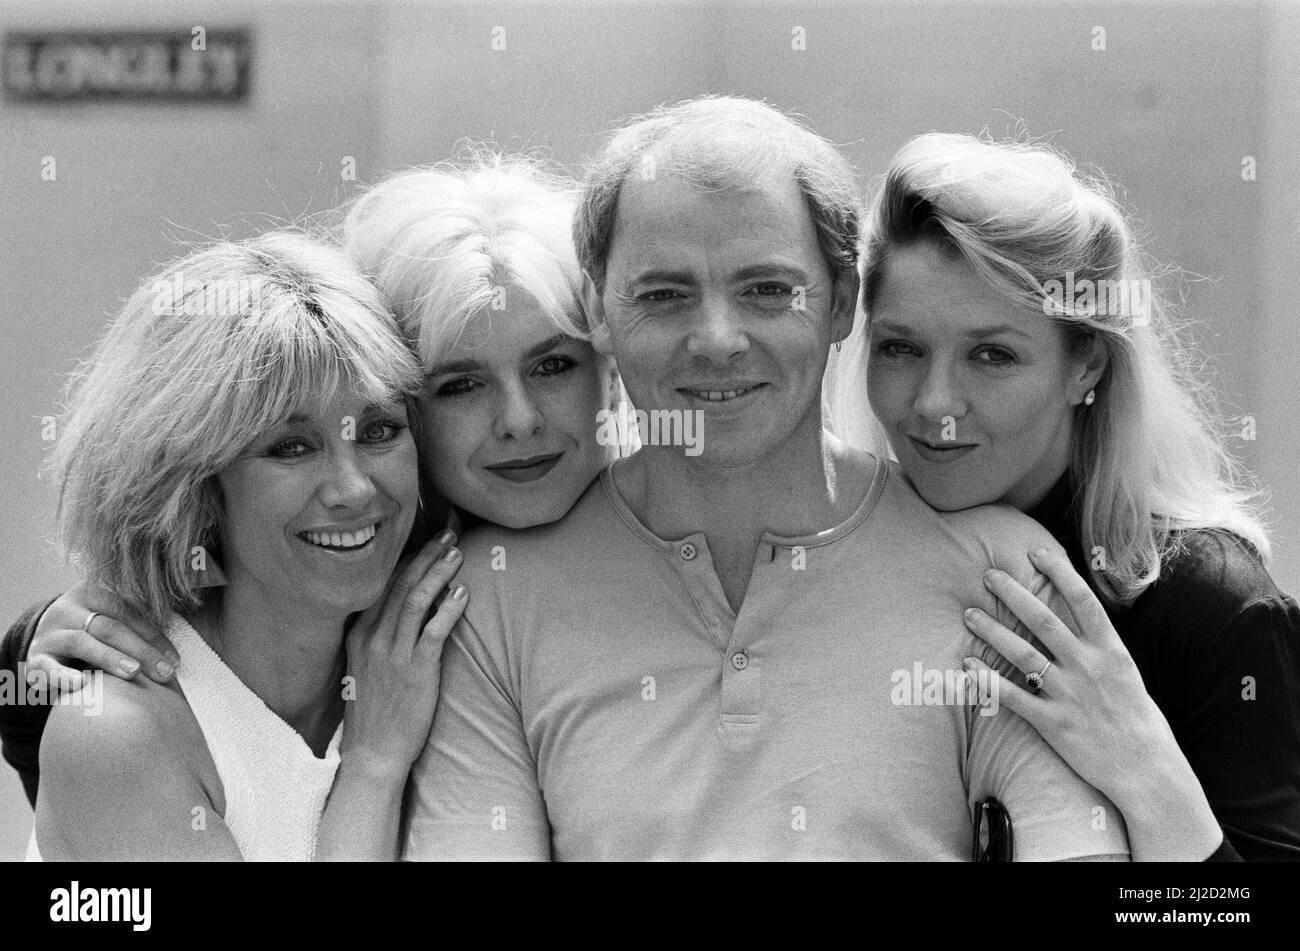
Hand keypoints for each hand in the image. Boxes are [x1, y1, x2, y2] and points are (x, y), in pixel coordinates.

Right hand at [29, 582, 179, 685]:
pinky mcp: (35, 658)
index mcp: (93, 591)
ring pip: (82, 641)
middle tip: (165, 672)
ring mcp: (50, 632)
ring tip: (134, 673)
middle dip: (141, 649)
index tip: (175, 658)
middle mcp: (69, 608)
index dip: (153, 632)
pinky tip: (81, 684)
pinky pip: (47, 666)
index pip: (127, 608)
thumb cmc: (96, 632)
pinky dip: (62, 676)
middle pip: (109, 626)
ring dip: (110, 658)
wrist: (47, 642)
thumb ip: (142, 618)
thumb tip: (188, 627)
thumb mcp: (113, 618)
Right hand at [339, 532, 467, 777]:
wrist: (373, 752)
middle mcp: (373, 639)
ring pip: (416, 601)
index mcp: (359, 634)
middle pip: (401, 585)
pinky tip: (463, 594)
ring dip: (439, 573)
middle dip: (427, 556)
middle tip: (449, 534)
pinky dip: (449, 609)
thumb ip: (378, 636)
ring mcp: (393, 654)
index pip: (383, 585)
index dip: (407, 559)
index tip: (426, 539)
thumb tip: (402, 608)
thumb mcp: (365, 665)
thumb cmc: (375, 710)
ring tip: (458, 554)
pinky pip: (433, 632)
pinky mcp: (415, 671)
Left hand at [962, 546, 1220, 859]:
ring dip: (993, 632)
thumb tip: (1075, 617)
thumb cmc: (1137, 719)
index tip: (1035, 551)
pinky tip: (967, 665)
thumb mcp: (1126, 673)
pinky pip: (1012, 696)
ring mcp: (1069, 695)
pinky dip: (987, 680)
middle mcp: (1089, 667)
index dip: (1059, 572)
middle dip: (1014, 594)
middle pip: (1044, 621)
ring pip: (1022, 655)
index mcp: (1111, 650)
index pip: (1083, 600)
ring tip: (970, 614)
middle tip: (988, 575)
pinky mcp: (1054, 723)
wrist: (1148, 769)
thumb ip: (1098, 646)